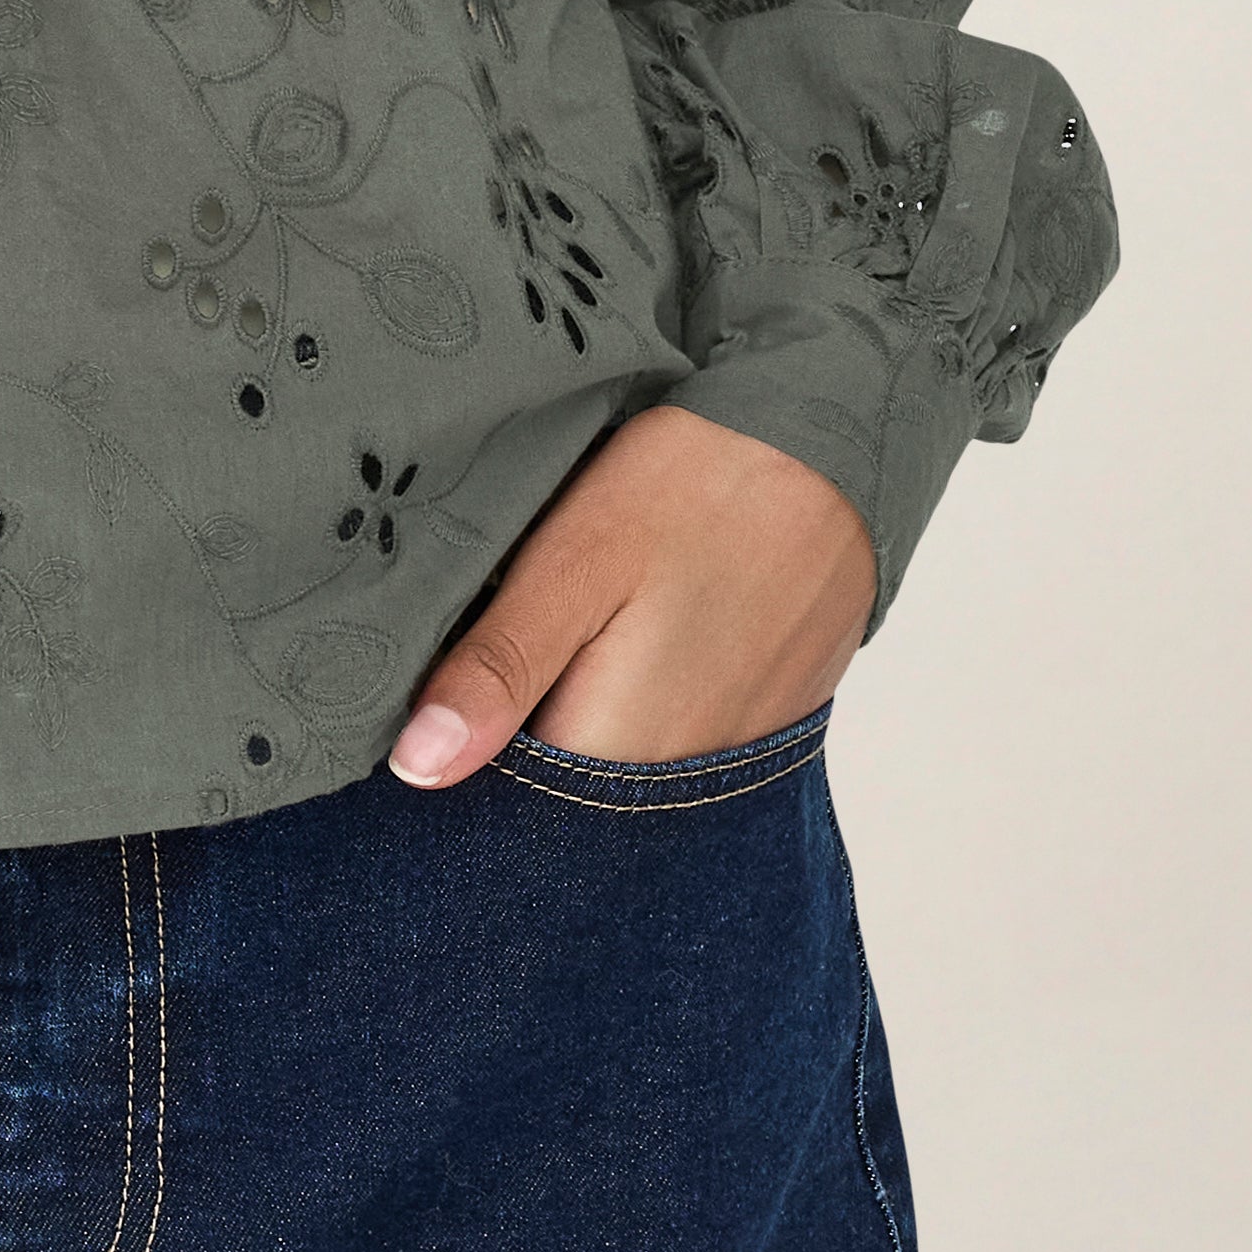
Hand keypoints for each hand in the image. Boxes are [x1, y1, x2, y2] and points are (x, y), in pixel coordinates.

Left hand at [384, 403, 874, 788]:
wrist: (834, 446)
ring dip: (569, 712)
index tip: (421, 687)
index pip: (503, 804)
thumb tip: (417, 769)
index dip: (451, 746)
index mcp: (621, 753)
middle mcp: (680, 783)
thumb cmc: (697, 491)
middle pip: (559, 791)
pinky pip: (666, 739)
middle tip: (480, 638)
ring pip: (611, 762)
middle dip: (508, 733)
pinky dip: (628, 696)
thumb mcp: (574, 561)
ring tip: (558, 625)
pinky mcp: (755, 721)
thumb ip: (500, 669)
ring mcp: (727, 756)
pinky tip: (617, 634)